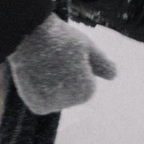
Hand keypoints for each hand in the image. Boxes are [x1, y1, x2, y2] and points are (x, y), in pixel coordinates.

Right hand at [4, 15, 118, 113]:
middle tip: (54, 58)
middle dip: (65, 76)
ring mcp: (52, 107)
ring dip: (52, 83)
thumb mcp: (87, 47)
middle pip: (71, 90)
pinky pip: (43, 99)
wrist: (28, 36)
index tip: (68, 55)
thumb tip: (114, 75)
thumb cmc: (61, 39)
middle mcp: (71, 104)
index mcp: (87, 91)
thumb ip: (102, 64)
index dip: (78, 65)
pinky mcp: (36, 107)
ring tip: (44, 64)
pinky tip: (36, 74)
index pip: (86, 81)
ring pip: (57, 95)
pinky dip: (40, 89)